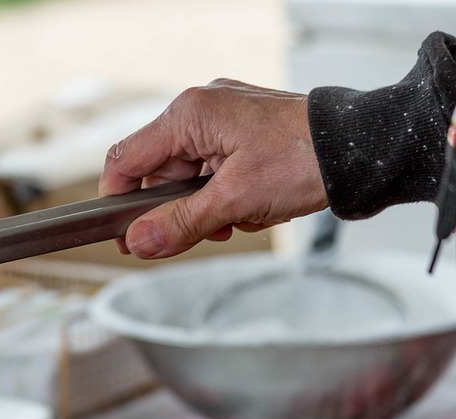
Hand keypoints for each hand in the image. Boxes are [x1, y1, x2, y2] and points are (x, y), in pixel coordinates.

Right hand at [100, 79, 329, 258]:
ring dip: (204, 209)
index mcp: (190, 114)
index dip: (117, 200)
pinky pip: (214, 173)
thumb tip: (139, 243)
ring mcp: (224, 121)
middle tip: (194, 236)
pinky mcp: (243, 134)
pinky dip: (224, 198)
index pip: (126, 159)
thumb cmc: (307, 159)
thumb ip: (180, 223)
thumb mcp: (235, 200)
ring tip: (236, 220)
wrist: (365, 149)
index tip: (123, 234)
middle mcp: (202, 110)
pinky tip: (248, 211)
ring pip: (188, 178)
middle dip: (175, 210)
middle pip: (158, 174)